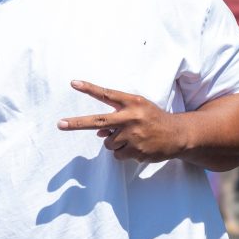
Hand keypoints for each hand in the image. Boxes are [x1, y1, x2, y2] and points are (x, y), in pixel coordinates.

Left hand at [57, 80, 186, 162]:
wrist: (179, 135)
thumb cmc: (153, 119)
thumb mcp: (137, 111)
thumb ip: (117, 117)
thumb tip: (98, 132)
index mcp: (132, 102)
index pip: (106, 94)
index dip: (89, 88)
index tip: (73, 83)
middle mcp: (131, 117)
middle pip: (98, 121)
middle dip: (77, 123)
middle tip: (59, 124)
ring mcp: (134, 135)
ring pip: (108, 143)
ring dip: (115, 143)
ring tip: (133, 138)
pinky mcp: (137, 151)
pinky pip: (118, 155)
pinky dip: (124, 153)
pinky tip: (138, 147)